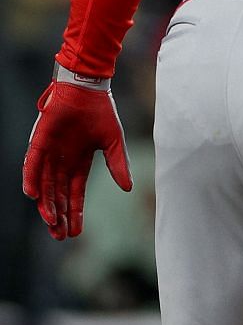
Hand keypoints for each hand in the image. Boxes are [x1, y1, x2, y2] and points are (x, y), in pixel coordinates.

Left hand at [21, 67, 132, 240]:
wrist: (88, 88)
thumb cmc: (101, 111)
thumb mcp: (114, 142)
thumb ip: (118, 165)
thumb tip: (128, 189)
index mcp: (79, 162)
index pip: (75, 193)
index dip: (76, 212)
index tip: (77, 232)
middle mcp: (62, 162)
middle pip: (58, 195)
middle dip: (60, 216)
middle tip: (61, 236)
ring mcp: (49, 153)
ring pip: (44, 185)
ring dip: (46, 204)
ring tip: (51, 222)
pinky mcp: (39, 142)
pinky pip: (32, 164)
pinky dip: (31, 179)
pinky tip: (33, 195)